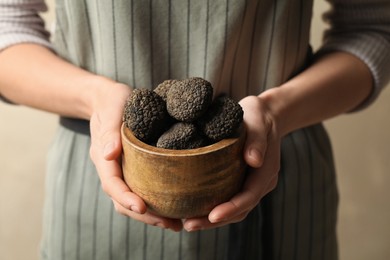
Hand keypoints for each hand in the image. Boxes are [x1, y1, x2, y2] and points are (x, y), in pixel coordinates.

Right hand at [89, 80, 182, 231]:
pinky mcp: (133, 169)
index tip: (142, 206)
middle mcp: (111, 168)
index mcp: (103, 157)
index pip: (112, 184)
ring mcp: (122, 170)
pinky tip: (173, 207)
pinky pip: (140, 190)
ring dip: (151, 215)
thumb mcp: (112, 108)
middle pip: (122, 200)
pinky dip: (155, 202)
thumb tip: (109, 154)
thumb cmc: (112, 101)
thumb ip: (109, 131)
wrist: (108, 98)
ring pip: (131, 200)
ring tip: (176, 224)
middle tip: (171, 224)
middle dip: (144, 215)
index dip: (125, 197)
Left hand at [183, 95, 280, 230]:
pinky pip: (229, 198)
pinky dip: (213, 207)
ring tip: (187, 223)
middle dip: (215, 221)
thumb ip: (257, 140)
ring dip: (212, 219)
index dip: (231, 208)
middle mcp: (260, 182)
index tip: (212, 216)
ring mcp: (251, 183)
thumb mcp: (259, 122)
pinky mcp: (241, 180)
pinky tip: (194, 208)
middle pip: (239, 209)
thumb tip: (253, 161)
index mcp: (266, 172)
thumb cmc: (259, 116)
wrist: (265, 114)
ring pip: (234, 209)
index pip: (249, 196)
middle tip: (190, 225)